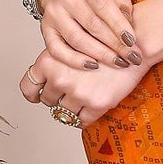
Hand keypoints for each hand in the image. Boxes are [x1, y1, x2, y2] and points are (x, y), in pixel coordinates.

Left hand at [18, 46, 141, 127]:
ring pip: (62, 113)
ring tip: (82, 97)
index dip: (33, 94)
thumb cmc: (105, 40)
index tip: (38, 96)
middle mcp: (60, 78)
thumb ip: (56, 60)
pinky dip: (83, 118)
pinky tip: (90, 107)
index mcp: (49, 61)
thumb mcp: (72, 43)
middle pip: (47, 100)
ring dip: (70, 108)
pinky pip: (81, 122)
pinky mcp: (96, 104)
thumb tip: (46, 79)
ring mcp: (78, 93)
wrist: (134, 44)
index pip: (28, 87)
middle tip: (69, 91)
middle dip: (56, 98)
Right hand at [39, 0, 140, 71]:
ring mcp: (52, 12)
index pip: (103, 5)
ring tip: (119, 62)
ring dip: (100, 54)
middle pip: (91, 24)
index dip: (119, 25)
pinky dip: (75, 61)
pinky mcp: (45, 29)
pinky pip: (57, 50)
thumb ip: (122, 3)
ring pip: (77, 39)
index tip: (132, 42)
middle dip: (114, 44)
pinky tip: (93, 65)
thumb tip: (128, 27)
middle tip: (132, 57)